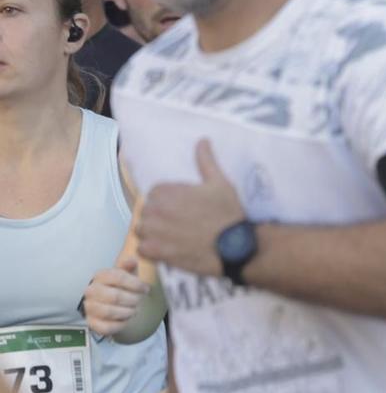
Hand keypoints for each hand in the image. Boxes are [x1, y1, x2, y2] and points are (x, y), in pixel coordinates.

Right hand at [84, 255, 150, 337]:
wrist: (115, 306)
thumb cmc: (123, 288)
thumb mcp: (128, 275)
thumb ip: (130, 267)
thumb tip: (132, 260)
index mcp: (100, 276)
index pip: (118, 277)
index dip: (136, 284)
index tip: (146, 289)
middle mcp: (91, 291)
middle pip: (115, 296)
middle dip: (133, 300)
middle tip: (139, 301)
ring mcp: (89, 307)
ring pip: (110, 312)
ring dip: (128, 312)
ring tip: (134, 310)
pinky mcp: (91, 323)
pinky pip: (107, 327)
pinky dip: (120, 325)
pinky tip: (126, 320)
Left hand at [136, 140, 244, 276]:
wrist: (236, 245)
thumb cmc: (228, 213)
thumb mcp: (220, 183)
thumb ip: (206, 161)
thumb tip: (202, 140)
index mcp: (165, 192)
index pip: (154, 194)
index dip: (169, 201)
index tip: (183, 209)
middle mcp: (155, 211)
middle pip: (147, 212)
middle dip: (160, 217)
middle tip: (180, 224)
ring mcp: (154, 232)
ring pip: (142, 230)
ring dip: (154, 233)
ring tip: (173, 237)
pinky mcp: (157, 252)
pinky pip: (143, 249)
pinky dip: (153, 250)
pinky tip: (169, 249)